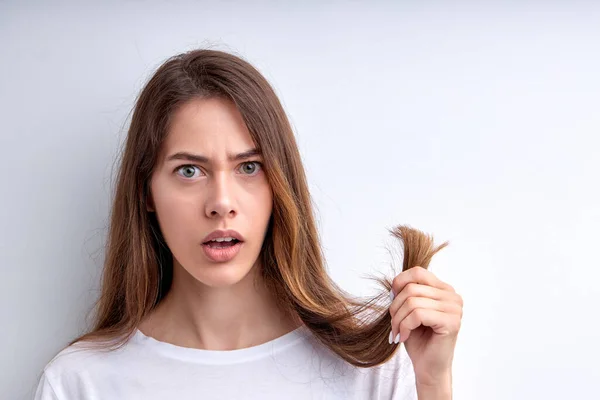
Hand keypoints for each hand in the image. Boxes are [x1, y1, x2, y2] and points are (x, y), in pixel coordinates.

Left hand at [389, 266, 462, 386]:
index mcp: (444, 289)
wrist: (428, 367)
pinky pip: (417, 314)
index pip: (417, 272)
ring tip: (398, 331)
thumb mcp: (408, 310)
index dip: (399, 282)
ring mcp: (454, 309)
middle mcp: (452, 296)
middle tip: (394, 324)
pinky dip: (405, 326)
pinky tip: (404, 336)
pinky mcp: (451, 322)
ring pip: (412, 302)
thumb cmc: (419, 339)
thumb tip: (394, 284)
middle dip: (395, 307)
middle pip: (411, 288)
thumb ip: (406, 293)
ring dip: (398, 319)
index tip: (392, 299)